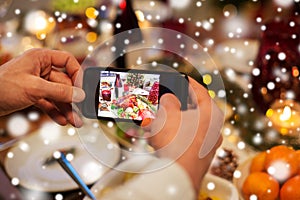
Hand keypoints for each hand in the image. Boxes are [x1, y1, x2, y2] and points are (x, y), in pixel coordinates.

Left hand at [0, 48, 84, 126]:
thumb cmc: (1, 87)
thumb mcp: (35, 88)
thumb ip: (60, 92)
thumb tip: (79, 95)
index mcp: (41, 58)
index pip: (67, 61)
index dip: (77, 74)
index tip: (82, 89)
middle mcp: (41, 69)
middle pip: (64, 83)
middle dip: (72, 99)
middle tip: (80, 112)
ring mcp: (37, 82)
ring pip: (57, 95)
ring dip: (66, 108)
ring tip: (74, 121)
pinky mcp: (33, 95)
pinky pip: (49, 102)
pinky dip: (55, 111)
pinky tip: (62, 120)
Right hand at [147, 77, 223, 191]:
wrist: (178, 175)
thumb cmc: (176, 142)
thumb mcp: (167, 113)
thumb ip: (168, 101)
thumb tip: (169, 99)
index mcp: (211, 113)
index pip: (200, 91)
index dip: (188, 82)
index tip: (181, 78)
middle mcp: (213, 128)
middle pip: (193, 110)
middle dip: (174, 105)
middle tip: (163, 101)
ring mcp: (207, 144)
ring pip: (186, 126)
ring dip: (170, 121)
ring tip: (154, 120)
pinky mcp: (198, 156)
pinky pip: (184, 139)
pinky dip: (172, 135)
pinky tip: (157, 136)